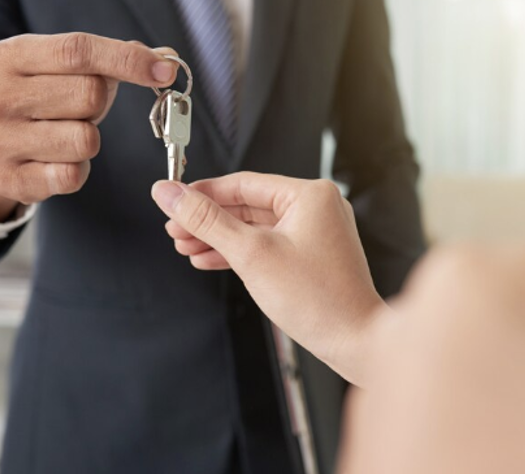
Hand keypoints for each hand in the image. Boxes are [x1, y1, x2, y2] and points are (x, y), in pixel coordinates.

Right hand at [0, 33, 178, 220]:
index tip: (165, 72)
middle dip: (100, 104)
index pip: (78, 50)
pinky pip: (72, 176)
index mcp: (11, 55)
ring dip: (90, 139)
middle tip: (82, 109)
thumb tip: (168, 58)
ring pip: (85, 139)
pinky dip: (78, 170)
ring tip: (67, 134)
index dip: (127, 59)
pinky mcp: (8, 179)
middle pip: (88, 94)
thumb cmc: (47, 98)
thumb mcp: (71, 69)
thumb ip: (118, 58)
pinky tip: (59, 161)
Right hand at [152, 173, 387, 385]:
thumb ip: (206, 220)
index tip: (172, 199)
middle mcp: (317, 207)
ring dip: (219, 238)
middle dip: (208, 220)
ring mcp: (316, 233)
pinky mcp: (312, 256)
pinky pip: (268, 245)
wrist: (354, 341)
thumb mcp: (250, 254)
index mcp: (310, 194)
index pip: (243, 183)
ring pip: (255, 227)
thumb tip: (170, 194)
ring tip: (186, 247)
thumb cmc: (318, 299)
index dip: (203, 193)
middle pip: (247, 205)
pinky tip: (211, 260)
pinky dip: (239, 253)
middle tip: (175, 229)